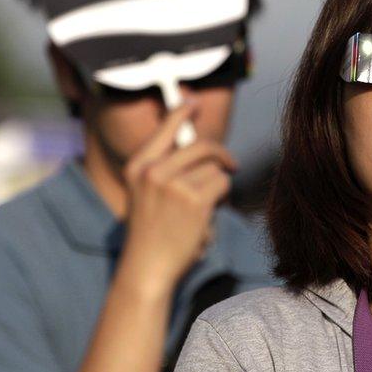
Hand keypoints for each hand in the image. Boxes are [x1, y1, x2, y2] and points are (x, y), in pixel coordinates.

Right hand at [117, 101, 237, 293]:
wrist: (147, 268)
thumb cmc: (151, 234)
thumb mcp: (147, 195)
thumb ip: (167, 171)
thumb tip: (204, 150)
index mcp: (138, 167)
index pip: (164, 129)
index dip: (181, 113)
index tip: (193, 102)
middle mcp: (154, 171)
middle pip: (202, 146)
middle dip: (221, 154)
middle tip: (232, 164)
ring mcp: (174, 184)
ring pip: (216, 169)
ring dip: (218, 186)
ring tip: (202, 209)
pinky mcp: (194, 200)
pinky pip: (223, 185)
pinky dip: (222, 199)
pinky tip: (206, 217)